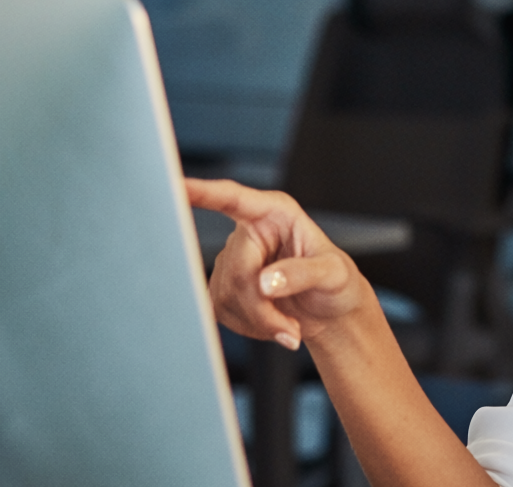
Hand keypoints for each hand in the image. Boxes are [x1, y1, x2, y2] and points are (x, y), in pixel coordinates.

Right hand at [187, 178, 376, 351]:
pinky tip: (271, 325)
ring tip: (287, 324)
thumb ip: (303, 273)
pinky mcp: (222, 288)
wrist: (330, 313)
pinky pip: (219, 311)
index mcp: (275, 212)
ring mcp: (231, 260)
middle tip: (289, 326)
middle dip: (261, 306)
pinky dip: (248, 327)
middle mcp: (248, 231)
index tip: (174, 185)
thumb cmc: (337, 284)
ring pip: (224, 296)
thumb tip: (265, 281)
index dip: (201, 192)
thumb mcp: (334, 274)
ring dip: (257, 320)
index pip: (232, 198)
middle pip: (234, 270)